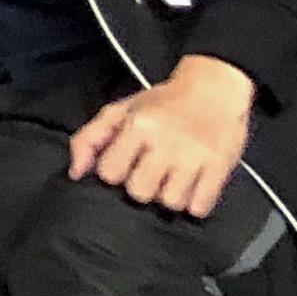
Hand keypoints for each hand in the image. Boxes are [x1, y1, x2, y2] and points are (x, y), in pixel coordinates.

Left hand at [69, 55, 254, 216]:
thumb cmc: (161, 103)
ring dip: (169, 197)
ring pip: (170, 203)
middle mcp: (165, 141)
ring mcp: (194, 156)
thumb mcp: (120, 111)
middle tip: (150, 174)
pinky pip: (200, 207)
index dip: (113, 173)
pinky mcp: (220, 167)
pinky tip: (192, 188)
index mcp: (137, 125)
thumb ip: (89, 138)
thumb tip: (76, 173)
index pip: (109, 172)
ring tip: (172, 181)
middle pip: (139, 192)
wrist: (213, 89)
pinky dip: (194, 204)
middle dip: (141, 188)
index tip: (124, 165)